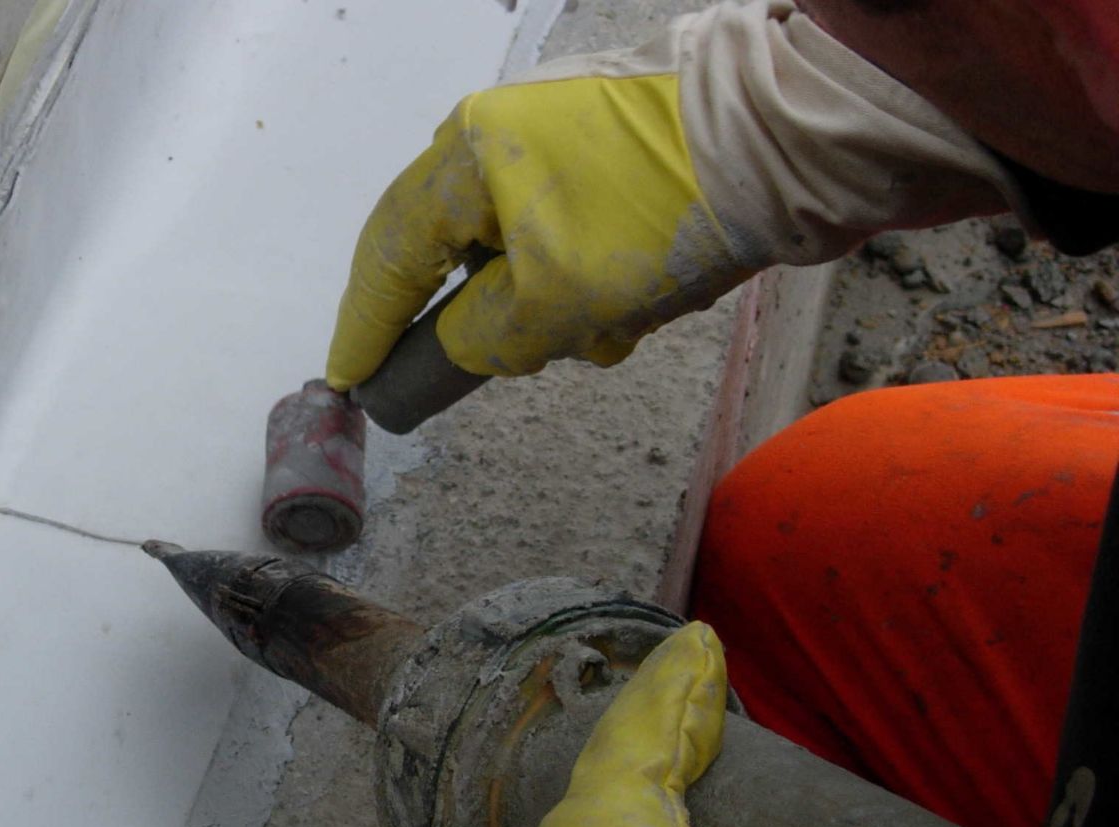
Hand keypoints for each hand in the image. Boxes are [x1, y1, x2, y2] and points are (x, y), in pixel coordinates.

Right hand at [325, 0, 1015, 391]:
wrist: (791, 141)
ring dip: (556, 309)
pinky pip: (570, 235)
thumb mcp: (556, 301)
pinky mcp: (613, 150)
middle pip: (454, 253)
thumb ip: (484, 336)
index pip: (388, 253)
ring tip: (608, 332)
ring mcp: (558, 136)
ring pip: (521, 251)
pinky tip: (635, 309)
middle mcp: (498, 133)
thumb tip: (467, 345)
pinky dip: (591, 283)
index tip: (347, 380)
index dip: (366, 326)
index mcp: (466, 154)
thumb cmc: (656, 217)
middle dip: (487, 319)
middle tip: (512, 361)